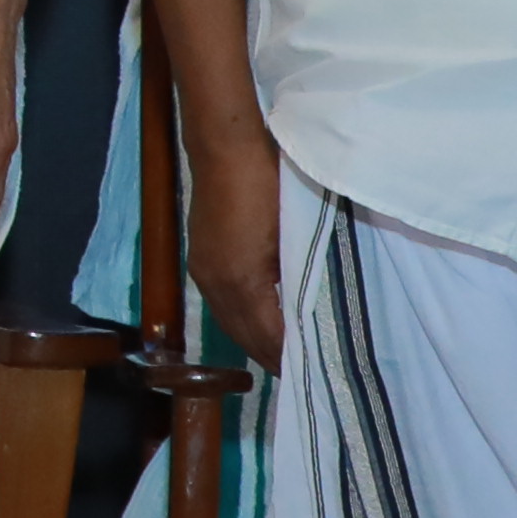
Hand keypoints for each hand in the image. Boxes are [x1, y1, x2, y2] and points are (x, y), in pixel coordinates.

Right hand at [181, 105, 291, 368]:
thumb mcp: (293, 234)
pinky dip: (243, 317)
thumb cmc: (267, 185)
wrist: (226, 144)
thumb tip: (310, 314)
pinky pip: (223, 303)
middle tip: (304, 373)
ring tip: (284, 352)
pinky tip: (260, 318)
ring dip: (255, 338)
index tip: (316, 374)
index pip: (266, 336)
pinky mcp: (201, 256)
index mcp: (237, 282)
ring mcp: (202, 270)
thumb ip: (299, 278)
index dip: (289, 357)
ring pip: (230, 320)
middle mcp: (213, 283)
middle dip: (270, 356)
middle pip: (243, 335)